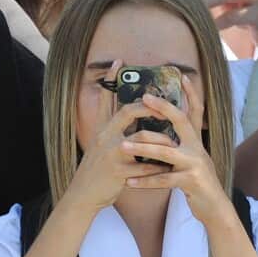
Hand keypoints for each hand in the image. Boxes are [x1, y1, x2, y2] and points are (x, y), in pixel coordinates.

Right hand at [63, 62, 168, 213]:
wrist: (83, 195)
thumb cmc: (96, 170)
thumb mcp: (99, 146)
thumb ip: (113, 131)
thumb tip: (129, 118)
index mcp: (101, 129)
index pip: (106, 99)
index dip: (112, 80)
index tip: (119, 62)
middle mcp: (104, 137)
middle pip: (127, 112)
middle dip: (148, 106)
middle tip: (163, 102)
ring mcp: (111, 154)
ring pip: (141, 138)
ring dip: (161, 140)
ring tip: (174, 142)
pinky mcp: (118, 172)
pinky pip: (145, 167)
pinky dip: (159, 167)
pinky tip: (169, 168)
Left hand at [125, 74, 231, 227]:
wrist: (213, 206)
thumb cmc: (194, 179)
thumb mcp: (190, 157)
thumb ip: (178, 142)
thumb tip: (161, 127)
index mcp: (195, 140)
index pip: (194, 111)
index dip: (190, 94)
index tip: (181, 76)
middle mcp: (197, 147)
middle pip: (181, 122)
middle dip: (164, 108)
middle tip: (144, 98)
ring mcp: (195, 164)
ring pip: (165, 152)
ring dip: (142, 148)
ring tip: (122, 145)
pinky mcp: (190, 181)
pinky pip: (163, 179)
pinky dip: (145, 180)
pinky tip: (129, 181)